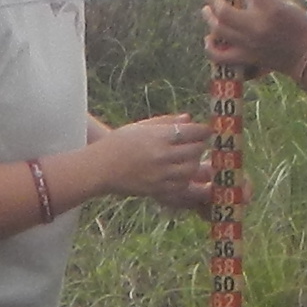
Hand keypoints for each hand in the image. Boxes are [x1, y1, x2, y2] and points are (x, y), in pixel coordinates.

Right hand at [95, 112, 215, 211]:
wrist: (100, 167)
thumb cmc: (118, 143)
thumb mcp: (141, 127)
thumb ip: (167, 122)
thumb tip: (188, 118)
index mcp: (159, 136)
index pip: (193, 132)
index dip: (203, 130)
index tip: (206, 130)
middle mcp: (163, 155)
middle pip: (196, 150)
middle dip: (200, 145)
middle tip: (197, 143)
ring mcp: (161, 174)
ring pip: (192, 168)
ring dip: (194, 162)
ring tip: (187, 158)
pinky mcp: (158, 189)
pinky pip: (182, 184)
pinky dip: (185, 178)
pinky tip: (178, 173)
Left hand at [201, 0, 306, 79]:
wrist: (306, 56)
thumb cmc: (298, 26)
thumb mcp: (286, 3)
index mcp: (271, 8)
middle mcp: (256, 25)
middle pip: (224, 11)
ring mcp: (249, 44)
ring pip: (219, 30)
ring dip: (209, 18)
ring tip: (207, 11)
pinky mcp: (246, 59)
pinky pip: (221, 57)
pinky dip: (211, 49)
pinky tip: (209, 40)